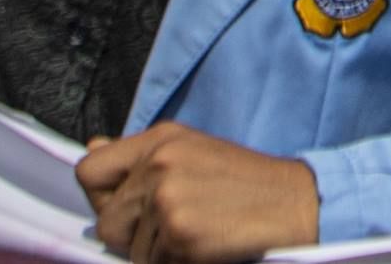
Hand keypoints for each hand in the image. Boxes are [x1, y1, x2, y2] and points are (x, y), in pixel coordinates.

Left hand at [77, 123, 318, 263]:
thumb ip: (140, 158)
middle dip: (133, 236)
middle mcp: (160, 162)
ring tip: (200, 235)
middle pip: (106, 221)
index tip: (133, 208)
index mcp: (162, 139)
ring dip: (158, 254)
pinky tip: (208, 248)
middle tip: (178, 227)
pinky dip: (178, 263)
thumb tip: (92, 147)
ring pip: (128, 250)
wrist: (300, 204)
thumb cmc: (249, 186)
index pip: (89, 170)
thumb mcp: (194, 154)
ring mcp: (168, 197)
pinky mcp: (179, 232)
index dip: (104, 198)